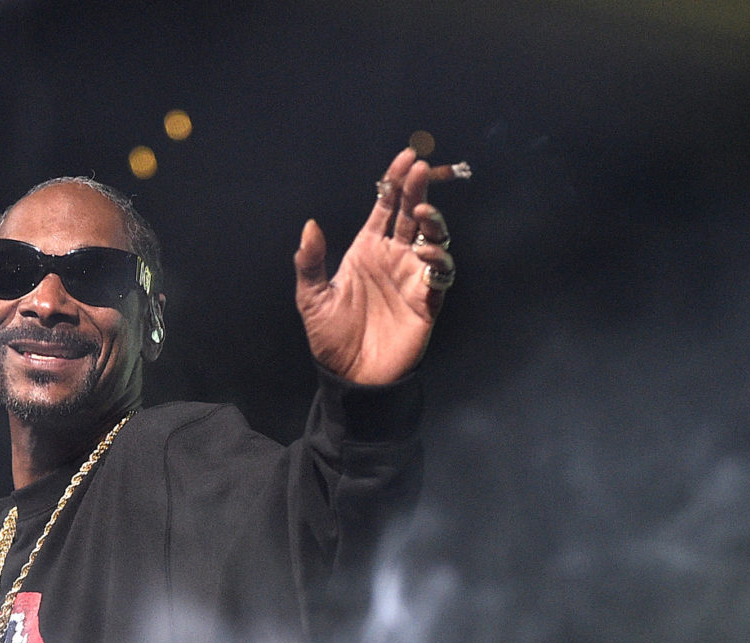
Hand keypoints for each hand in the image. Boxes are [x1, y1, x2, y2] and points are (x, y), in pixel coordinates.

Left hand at [294, 148, 453, 384]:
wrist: (350, 376)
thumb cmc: (330, 337)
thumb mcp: (311, 297)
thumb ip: (310, 262)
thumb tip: (310, 225)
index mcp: (366, 249)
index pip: (385, 207)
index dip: (395, 182)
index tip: (406, 158)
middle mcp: (393, 257)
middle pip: (411, 215)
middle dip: (417, 190)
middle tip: (420, 169)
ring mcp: (412, 277)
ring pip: (433, 239)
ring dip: (431, 222)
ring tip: (421, 212)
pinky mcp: (427, 300)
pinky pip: (439, 274)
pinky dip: (437, 260)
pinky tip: (424, 253)